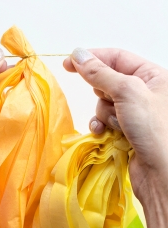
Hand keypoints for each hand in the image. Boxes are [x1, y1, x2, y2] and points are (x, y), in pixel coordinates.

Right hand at [63, 49, 167, 202]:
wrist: (161, 173)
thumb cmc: (154, 129)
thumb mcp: (127, 92)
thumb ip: (100, 72)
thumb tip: (78, 54)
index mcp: (153, 76)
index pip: (117, 57)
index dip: (92, 58)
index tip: (68, 63)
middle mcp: (146, 92)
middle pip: (108, 81)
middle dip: (102, 93)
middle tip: (112, 103)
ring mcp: (136, 113)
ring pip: (104, 104)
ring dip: (104, 114)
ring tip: (117, 126)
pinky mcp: (127, 131)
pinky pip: (105, 121)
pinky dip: (102, 127)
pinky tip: (104, 133)